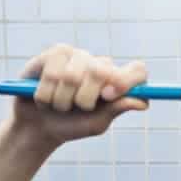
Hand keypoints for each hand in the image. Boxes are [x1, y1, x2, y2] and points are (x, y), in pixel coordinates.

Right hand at [12, 44, 147, 147]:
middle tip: (77, 107)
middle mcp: (99, 65)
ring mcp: (78, 56)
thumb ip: (117, 110)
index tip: (109, 96)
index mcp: (117, 81)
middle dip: (85, 98)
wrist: (38, 127)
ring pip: (72, 76)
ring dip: (62, 101)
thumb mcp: (96, 123)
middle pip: (102, 71)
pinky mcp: (55, 54)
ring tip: (59, 105)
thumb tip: (142, 102)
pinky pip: (52, 74)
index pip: (137, 71)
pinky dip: (46, 95)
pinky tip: (44, 96)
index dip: (127, 81)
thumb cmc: (71, 125)